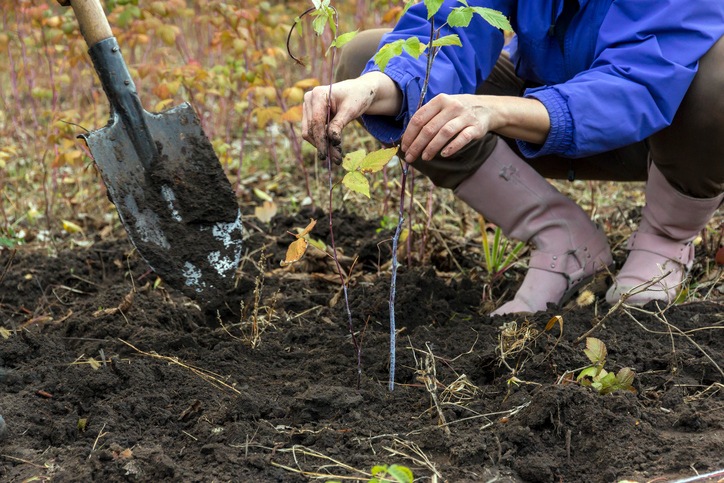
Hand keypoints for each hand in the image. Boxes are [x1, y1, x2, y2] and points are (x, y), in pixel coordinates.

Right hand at [302, 72, 400, 163]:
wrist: (359, 91)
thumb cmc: (357, 97)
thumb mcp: (350, 110)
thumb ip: (339, 124)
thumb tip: (331, 140)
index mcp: (318, 95)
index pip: (316, 122)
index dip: (321, 140)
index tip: (326, 155)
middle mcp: (309, 99)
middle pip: (311, 129)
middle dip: (323, 145)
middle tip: (337, 160)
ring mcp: (308, 106)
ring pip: (310, 132)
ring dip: (322, 145)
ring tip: (337, 156)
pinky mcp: (311, 114)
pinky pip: (313, 131)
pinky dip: (323, 140)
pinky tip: (334, 148)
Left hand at [401, 94, 550, 162]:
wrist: (487, 108)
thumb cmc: (457, 111)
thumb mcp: (442, 107)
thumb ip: (427, 118)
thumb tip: (408, 138)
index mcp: (440, 100)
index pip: (419, 118)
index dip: (409, 134)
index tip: (404, 147)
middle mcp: (452, 106)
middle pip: (429, 128)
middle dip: (417, 145)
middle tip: (411, 157)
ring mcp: (465, 116)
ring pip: (444, 133)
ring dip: (432, 147)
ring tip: (425, 157)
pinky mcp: (476, 127)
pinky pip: (462, 138)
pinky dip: (452, 147)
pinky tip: (443, 154)